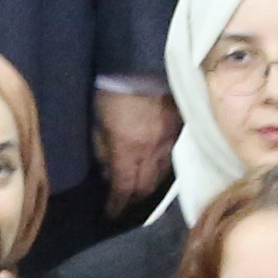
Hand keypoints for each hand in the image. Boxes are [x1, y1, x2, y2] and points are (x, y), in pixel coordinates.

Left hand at [95, 87, 178, 213]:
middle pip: (145, 187)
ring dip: (149, 186)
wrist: (140, 62)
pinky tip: (156, 169)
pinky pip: (171, 157)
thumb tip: (107, 172)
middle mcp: (151, 150)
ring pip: (161, 175)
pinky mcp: (179, 129)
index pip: (123, 188)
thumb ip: (103, 149)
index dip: (117, 205)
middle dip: (133, 201)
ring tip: (140, 192)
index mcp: (127, 149)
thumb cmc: (111, 91)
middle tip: (125, 207)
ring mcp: (168, 140)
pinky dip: (162, 168)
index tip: (110, 214)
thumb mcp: (98, 122)